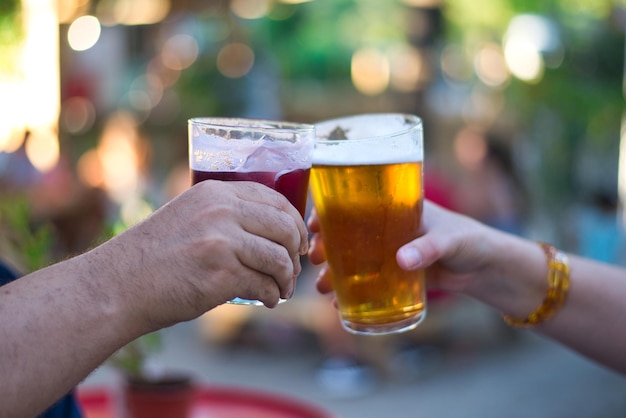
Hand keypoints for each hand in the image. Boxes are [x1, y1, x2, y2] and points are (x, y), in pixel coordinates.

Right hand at [100, 180, 308, 328]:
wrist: (117, 285)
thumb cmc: (153, 256)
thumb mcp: (189, 216)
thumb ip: (225, 216)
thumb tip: (271, 232)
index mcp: (215, 192)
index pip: (275, 200)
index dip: (295, 222)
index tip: (299, 240)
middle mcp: (221, 211)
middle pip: (284, 227)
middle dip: (296, 252)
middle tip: (295, 268)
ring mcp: (222, 241)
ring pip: (279, 258)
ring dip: (287, 279)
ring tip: (282, 289)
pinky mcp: (221, 274)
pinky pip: (264, 284)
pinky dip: (272, 295)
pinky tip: (268, 299)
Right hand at [308, 200, 495, 295]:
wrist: (486, 268)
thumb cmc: (469, 240)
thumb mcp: (449, 239)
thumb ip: (428, 248)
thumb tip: (401, 261)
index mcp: (395, 208)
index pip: (355, 203)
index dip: (330, 211)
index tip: (315, 224)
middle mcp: (386, 229)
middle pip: (345, 233)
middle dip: (325, 246)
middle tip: (314, 259)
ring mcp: (388, 253)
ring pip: (351, 260)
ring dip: (333, 271)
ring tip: (321, 287)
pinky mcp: (394, 276)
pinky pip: (367, 282)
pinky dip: (351, 292)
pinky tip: (339, 304)